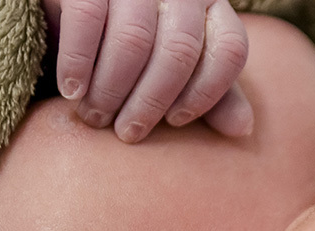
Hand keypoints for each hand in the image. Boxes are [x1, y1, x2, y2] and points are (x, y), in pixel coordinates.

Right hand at [48, 0, 252, 141]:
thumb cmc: (138, 48)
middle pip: (180, 51)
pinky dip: (77, 62)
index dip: (207, 93)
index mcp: (212, 9)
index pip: (229, 49)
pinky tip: (72, 90)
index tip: (176, 122)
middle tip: (127, 133)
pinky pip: (88, 19)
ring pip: (134, 39)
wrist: (83, 6)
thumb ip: (211, 93)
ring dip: (111, 88)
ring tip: (95, 118)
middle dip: (151, 100)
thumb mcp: (179, 69)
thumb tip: (243, 130)